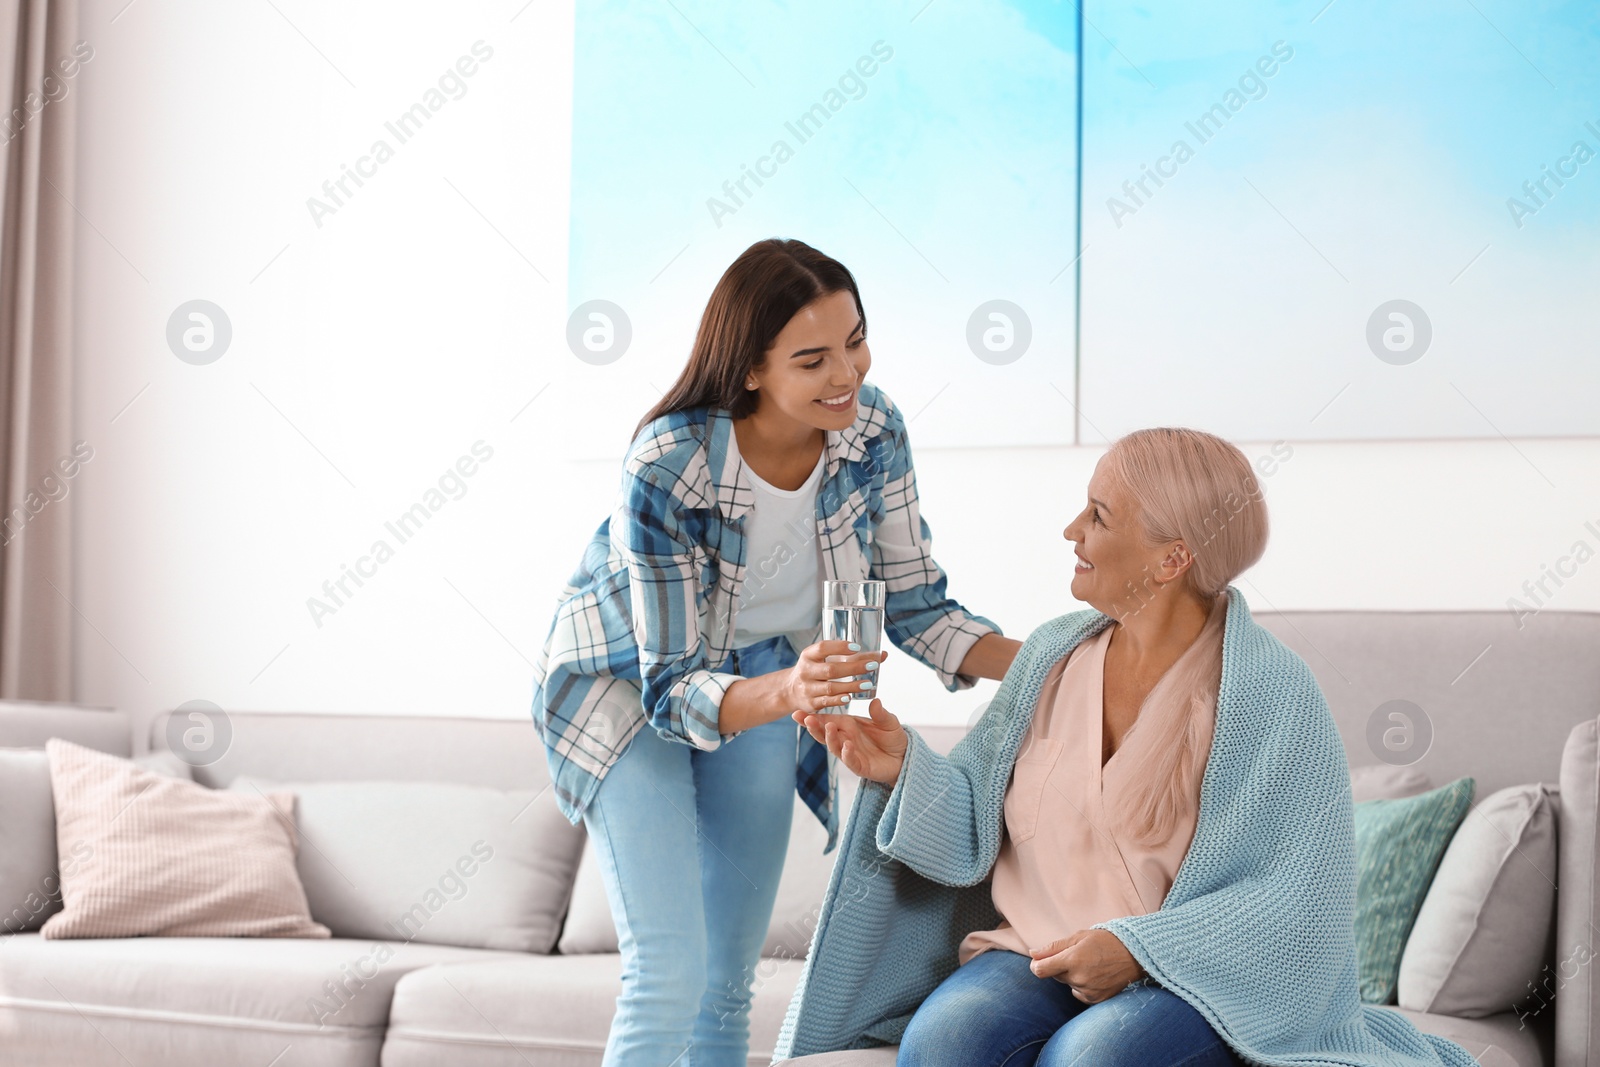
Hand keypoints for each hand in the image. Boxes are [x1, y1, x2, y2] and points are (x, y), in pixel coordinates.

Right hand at [781, 639, 886, 714]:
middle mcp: (806, 671)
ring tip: (868, 684)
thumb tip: (882, 655)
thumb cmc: (815, 670)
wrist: (790, 690)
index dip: (840, 647)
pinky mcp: (810, 704)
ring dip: (851, 686)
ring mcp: (807, 688)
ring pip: (830, 687)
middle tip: (872, 666)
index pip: (823, 648)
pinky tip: (851, 697)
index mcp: (808, 655)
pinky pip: (827, 702)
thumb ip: (852, 657)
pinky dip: (839, 700)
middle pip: (831, 669)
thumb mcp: (825, 659)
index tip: (857, 647)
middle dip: (853, 668)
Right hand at [794, 697, 906, 784]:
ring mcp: (850, 754)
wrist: (904, 758)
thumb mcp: (888, 722)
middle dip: (814, 727)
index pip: (826, 720)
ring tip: (828, 727)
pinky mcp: (860, 766)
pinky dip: (847, 754)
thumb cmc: (892, 738)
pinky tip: (846, 745)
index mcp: (848, 725)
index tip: (798, 713)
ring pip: (834, 747)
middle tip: (805, 718)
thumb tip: (875, 700)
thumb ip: (880, 713)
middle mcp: (845, 739)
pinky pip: (850, 761)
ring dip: (830, 738)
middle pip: (824, 734)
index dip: (812, 717)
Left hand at [1028, 929, 1145, 1002]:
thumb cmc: (1105, 941)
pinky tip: (1095, 975)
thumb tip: (1032, 954)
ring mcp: (1088, 991)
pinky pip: (1079, 993)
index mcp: (1073, 960)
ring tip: (1090, 964)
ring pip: (1068, 984)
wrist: (1135, 956)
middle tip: (1077, 956)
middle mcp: (1079, 978)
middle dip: (1059, 966)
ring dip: (1072, 976)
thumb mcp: (1078, 937)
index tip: (1039, 961)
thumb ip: (1053, 947)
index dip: (1036, 965)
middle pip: (1055, 976)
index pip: (1040, 970)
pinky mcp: (1096, 1000)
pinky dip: (1082, 985)